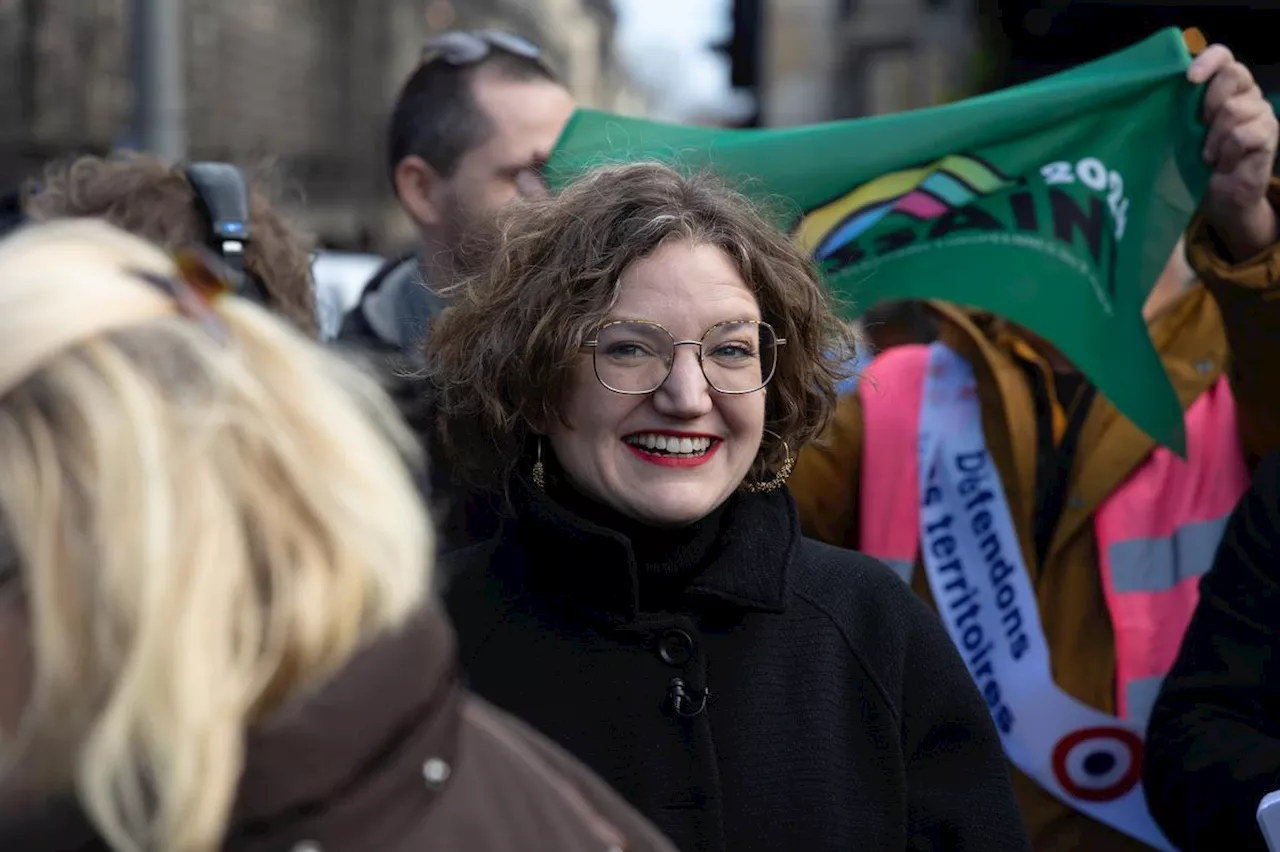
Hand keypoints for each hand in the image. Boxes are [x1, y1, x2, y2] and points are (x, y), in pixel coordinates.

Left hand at [1189, 45, 1278, 260]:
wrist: (1219, 199)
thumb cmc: (1194, 163)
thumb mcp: (1180, 132)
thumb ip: (1178, 108)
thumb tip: (1151, 90)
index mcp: (1223, 87)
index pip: (1223, 55)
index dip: (1208, 60)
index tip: (1189, 79)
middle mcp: (1246, 93)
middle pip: (1233, 74)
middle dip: (1210, 101)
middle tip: (1200, 127)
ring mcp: (1260, 112)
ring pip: (1234, 108)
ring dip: (1214, 137)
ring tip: (1208, 155)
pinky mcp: (1269, 134)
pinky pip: (1242, 135)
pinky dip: (1226, 152)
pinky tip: (1222, 163)